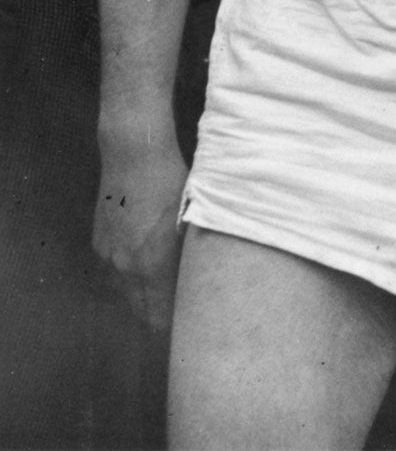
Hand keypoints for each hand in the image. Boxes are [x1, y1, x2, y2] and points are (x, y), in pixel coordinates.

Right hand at [93, 136, 187, 332]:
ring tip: (166, 300)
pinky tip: (147, 275)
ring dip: (144, 301)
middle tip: (182, 321)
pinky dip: (131, 282)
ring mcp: (109, 257)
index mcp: (152, 265)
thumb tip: (206, 281)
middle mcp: (125, 267)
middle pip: (142, 311)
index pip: (160, 314)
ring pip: (126, 295)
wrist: (134, 157)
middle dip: (161, 319)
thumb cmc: (173, 183)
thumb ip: (195, 255)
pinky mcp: (100, 245)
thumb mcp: (194, 219)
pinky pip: (115, 276)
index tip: (191, 327)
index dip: (175, 325)